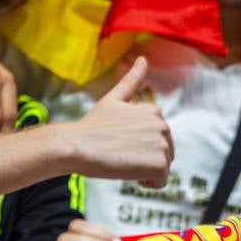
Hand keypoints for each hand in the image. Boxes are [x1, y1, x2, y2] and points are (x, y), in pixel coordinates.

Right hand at [64, 57, 172, 188]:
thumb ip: (131, 81)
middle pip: (162, 154)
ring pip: (162, 167)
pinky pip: (161, 182)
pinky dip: (147, 183)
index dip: (138, 145)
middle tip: (119, 154)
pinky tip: (129, 174)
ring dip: (144, 170)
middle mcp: (163, 126)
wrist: (77, 146)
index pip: (155, 139)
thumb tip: (143, 58)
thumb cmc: (91, 126)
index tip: (118, 142)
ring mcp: (162, 145)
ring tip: (122, 162)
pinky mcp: (159, 164)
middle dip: (144, 158)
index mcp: (154, 112)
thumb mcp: (113, 99)